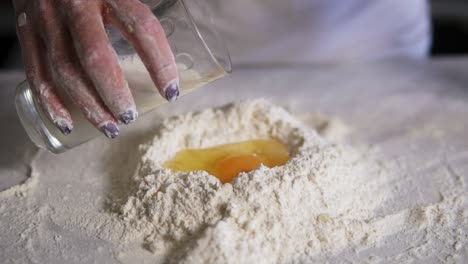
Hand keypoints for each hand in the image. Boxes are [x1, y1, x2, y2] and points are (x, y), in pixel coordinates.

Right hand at [13, 0, 178, 137]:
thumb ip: (143, 6)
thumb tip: (184, 33)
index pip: (142, 27)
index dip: (159, 63)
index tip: (170, 91)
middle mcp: (74, 4)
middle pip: (96, 57)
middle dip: (115, 93)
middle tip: (131, 117)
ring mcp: (46, 18)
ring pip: (65, 70)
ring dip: (88, 106)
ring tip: (110, 128)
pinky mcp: (27, 30)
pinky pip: (35, 71)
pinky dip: (50, 101)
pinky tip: (68, 122)